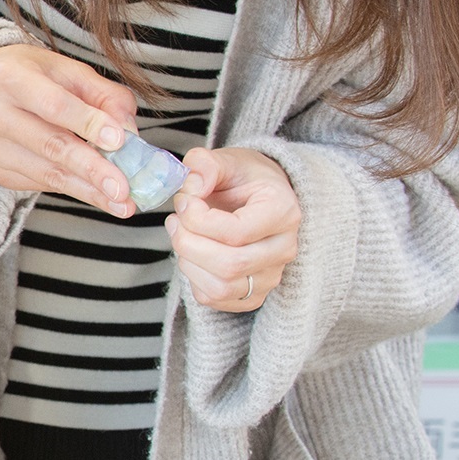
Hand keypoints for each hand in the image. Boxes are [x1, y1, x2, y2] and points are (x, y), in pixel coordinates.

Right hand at [0, 43, 143, 214]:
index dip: (88, 124)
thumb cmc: (32, 75)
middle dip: (92, 170)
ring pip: (47, 174)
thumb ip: (104, 96)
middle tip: (123, 189)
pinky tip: (94, 190)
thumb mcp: (70, 70)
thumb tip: (129, 133)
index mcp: (10, 77)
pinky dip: (72, 187)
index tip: (120, 142)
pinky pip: (41, 184)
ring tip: (120, 203)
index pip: (54, 106)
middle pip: (51, 146)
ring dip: (88, 190)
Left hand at [168, 148, 300, 312]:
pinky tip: (193, 254)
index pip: (236, 232)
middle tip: (174, 220)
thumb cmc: (243, 179)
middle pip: (228, 264)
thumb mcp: (227, 160)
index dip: (197, 220)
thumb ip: (205, 164)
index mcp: (283, 212)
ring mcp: (271, 276)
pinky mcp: (254, 295)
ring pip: (220, 287)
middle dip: (187, 243)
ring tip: (181, 235)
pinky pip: (213, 299)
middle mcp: (284, 248)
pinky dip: (192, 278)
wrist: (259, 198)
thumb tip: (191, 187)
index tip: (184, 202)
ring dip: (187, 262)